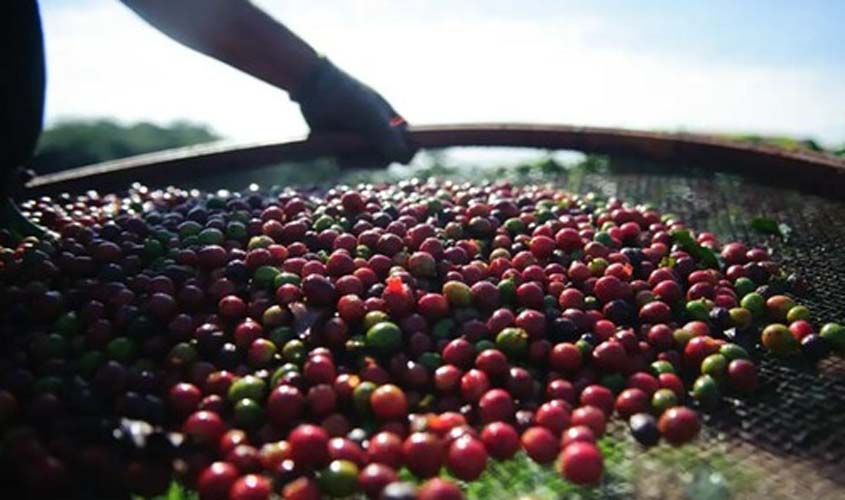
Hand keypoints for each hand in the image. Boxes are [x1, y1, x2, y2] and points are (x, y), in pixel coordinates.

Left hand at [292, 58, 416, 164]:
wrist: (315, 89)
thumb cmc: (349, 97)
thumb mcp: (371, 116)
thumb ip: (388, 137)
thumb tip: (403, 158)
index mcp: (394, 123)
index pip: (409, 146)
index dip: (406, 153)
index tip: (397, 156)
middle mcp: (380, 134)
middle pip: (388, 160)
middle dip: (376, 158)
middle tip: (363, 147)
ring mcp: (362, 142)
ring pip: (369, 164)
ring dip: (359, 159)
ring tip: (346, 143)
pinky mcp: (345, 148)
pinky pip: (351, 164)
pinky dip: (346, 158)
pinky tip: (338, 146)